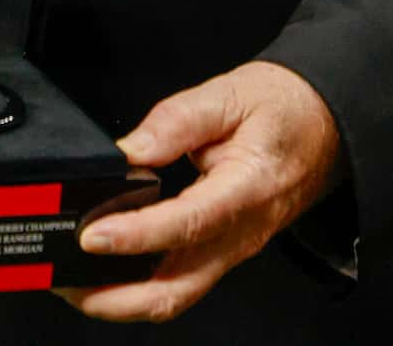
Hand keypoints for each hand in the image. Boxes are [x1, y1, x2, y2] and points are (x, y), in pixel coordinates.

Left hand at [61, 60, 342, 323]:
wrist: (326, 125)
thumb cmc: (285, 108)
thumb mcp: (232, 93)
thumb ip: (178, 119)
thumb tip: (130, 149)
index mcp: (246, 190)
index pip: (186, 224)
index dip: (137, 235)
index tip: (92, 234)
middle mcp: (240, 234)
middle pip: (175, 290)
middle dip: (116, 298)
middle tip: (66, 280)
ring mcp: (232, 248)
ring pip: (174, 295)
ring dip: (122, 299)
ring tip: (75, 282)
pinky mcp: (224, 249)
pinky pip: (180, 280)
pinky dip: (140, 284)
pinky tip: (110, 270)